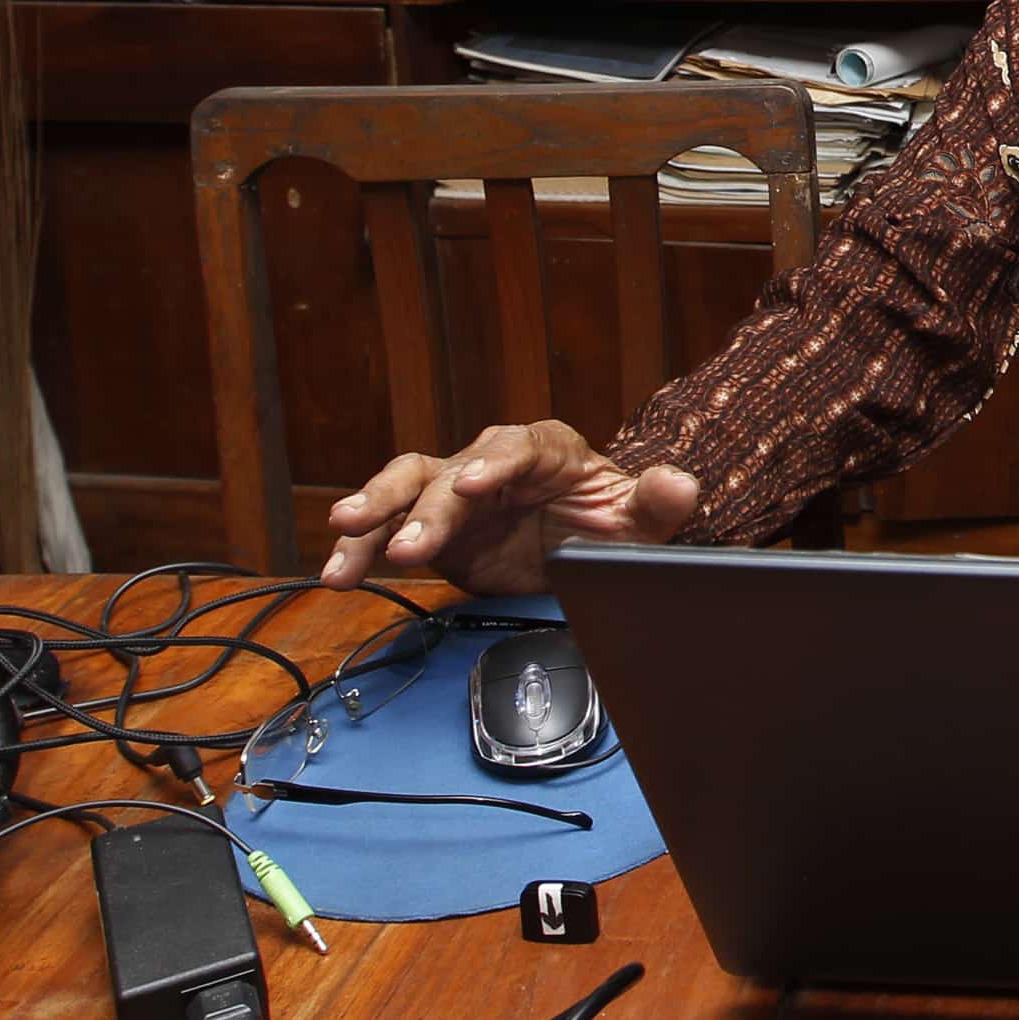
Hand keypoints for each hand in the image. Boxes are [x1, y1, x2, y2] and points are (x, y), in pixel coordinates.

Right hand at [319, 420, 700, 596]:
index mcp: (547, 449)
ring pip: (406, 489)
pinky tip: (339, 572)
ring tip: (344, 539)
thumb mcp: (639, 522)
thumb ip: (657, 503)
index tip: (471, 484)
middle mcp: (494, 462)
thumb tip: (678, 483)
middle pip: (449, 471)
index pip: (518, 447)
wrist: (586, 546)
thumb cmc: (613, 522)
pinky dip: (362, 548)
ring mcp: (457, 492)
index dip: (493, 463)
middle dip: (422, 504)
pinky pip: (389, 529)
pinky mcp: (434, 526)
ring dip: (374, 512)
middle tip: (401, 540)